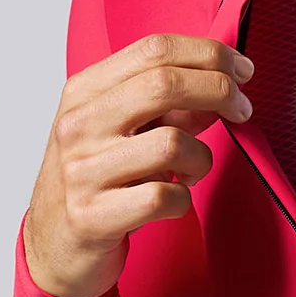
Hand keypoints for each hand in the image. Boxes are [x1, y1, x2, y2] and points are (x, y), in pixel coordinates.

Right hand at [22, 33, 254, 296]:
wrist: (53, 246)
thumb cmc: (96, 180)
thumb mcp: (124, 129)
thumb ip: (169, 104)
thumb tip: (225, 82)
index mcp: (84, 91)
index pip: (154, 49)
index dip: (209, 54)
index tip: (242, 69)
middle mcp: (78, 125)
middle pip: (164, 84)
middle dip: (220, 91)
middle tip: (242, 109)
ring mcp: (81, 171)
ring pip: (173, 143)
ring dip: (200, 158)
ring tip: (190, 171)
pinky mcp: (92, 217)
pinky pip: (165, 197)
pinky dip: (183, 199)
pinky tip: (172, 202)